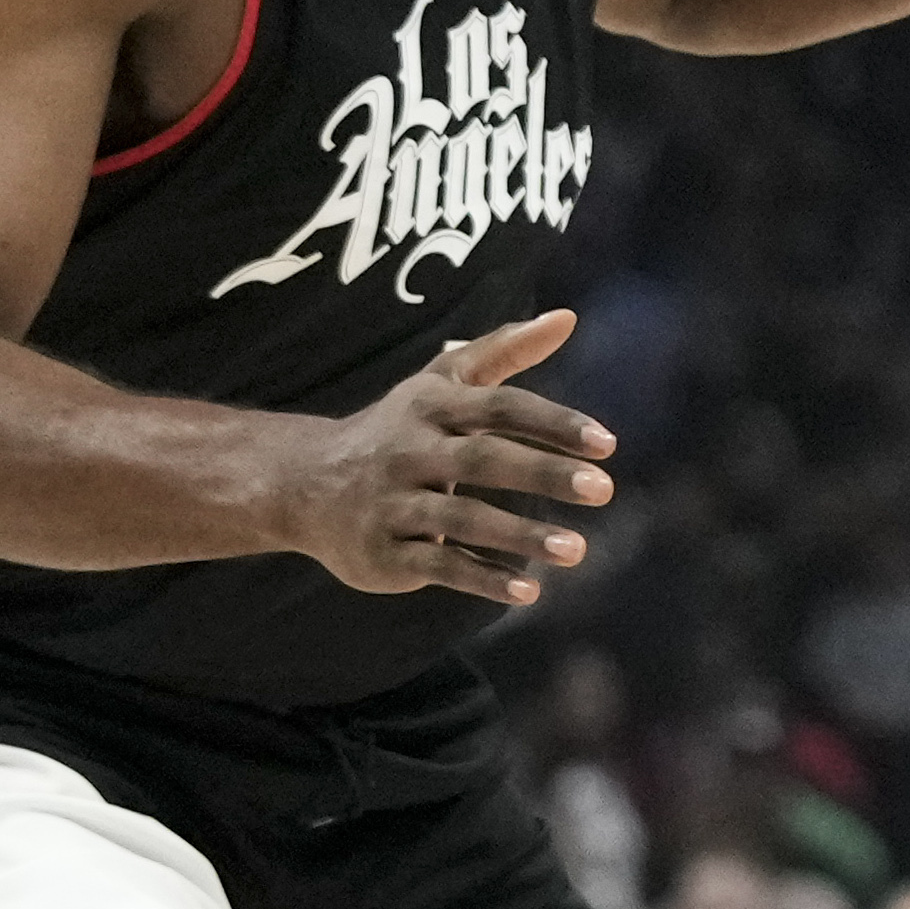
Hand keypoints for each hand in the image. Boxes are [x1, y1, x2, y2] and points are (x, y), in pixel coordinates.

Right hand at [269, 313, 617, 606]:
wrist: (302, 484)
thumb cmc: (398, 428)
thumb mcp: (442, 381)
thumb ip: (504, 350)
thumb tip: (567, 317)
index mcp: (431, 405)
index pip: (499, 407)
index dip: (552, 422)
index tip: (607, 444)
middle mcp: (409, 451)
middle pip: (482, 459)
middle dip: (543, 472)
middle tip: (604, 489)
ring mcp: (393, 504)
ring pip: (461, 519)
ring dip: (521, 535)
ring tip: (577, 549)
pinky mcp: (383, 552)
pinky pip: (438, 566)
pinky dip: (482, 578)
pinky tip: (529, 591)